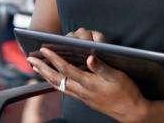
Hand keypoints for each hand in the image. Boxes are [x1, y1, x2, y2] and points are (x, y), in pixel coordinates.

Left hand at [27, 29, 148, 122]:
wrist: (133, 112)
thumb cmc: (127, 92)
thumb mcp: (117, 76)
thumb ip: (101, 67)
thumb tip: (89, 57)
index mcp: (88, 83)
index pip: (66, 69)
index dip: (54, 58)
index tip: (43, 50)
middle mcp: (82, 91)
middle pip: (57, 79)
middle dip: (42, 68)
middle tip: (30, 59)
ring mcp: (83, 97)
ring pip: (59, 85)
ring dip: (46, 76)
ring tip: (37, 68)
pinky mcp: (86, 100)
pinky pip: (66, 90)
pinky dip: (56, 83)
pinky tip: (54, 79)